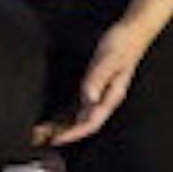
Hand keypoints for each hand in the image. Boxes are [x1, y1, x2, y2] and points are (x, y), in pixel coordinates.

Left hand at [35, 21, 152, 146]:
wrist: (131, 32)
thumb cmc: (122, 44)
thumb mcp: (108, 60)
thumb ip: (97, 79)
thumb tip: (89, 98)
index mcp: (111, 97)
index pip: (91, 123)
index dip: (73, 133)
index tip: (56, 139)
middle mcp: (105, 100)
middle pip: (83, 125)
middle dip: (63, 134)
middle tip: (41, 139)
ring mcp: (99, 95)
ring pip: (79, 118)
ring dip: (62, 126)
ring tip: (42, 132)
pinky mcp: (94, 87)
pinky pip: (78, 107)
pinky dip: (65, 114)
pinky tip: (54, 117)